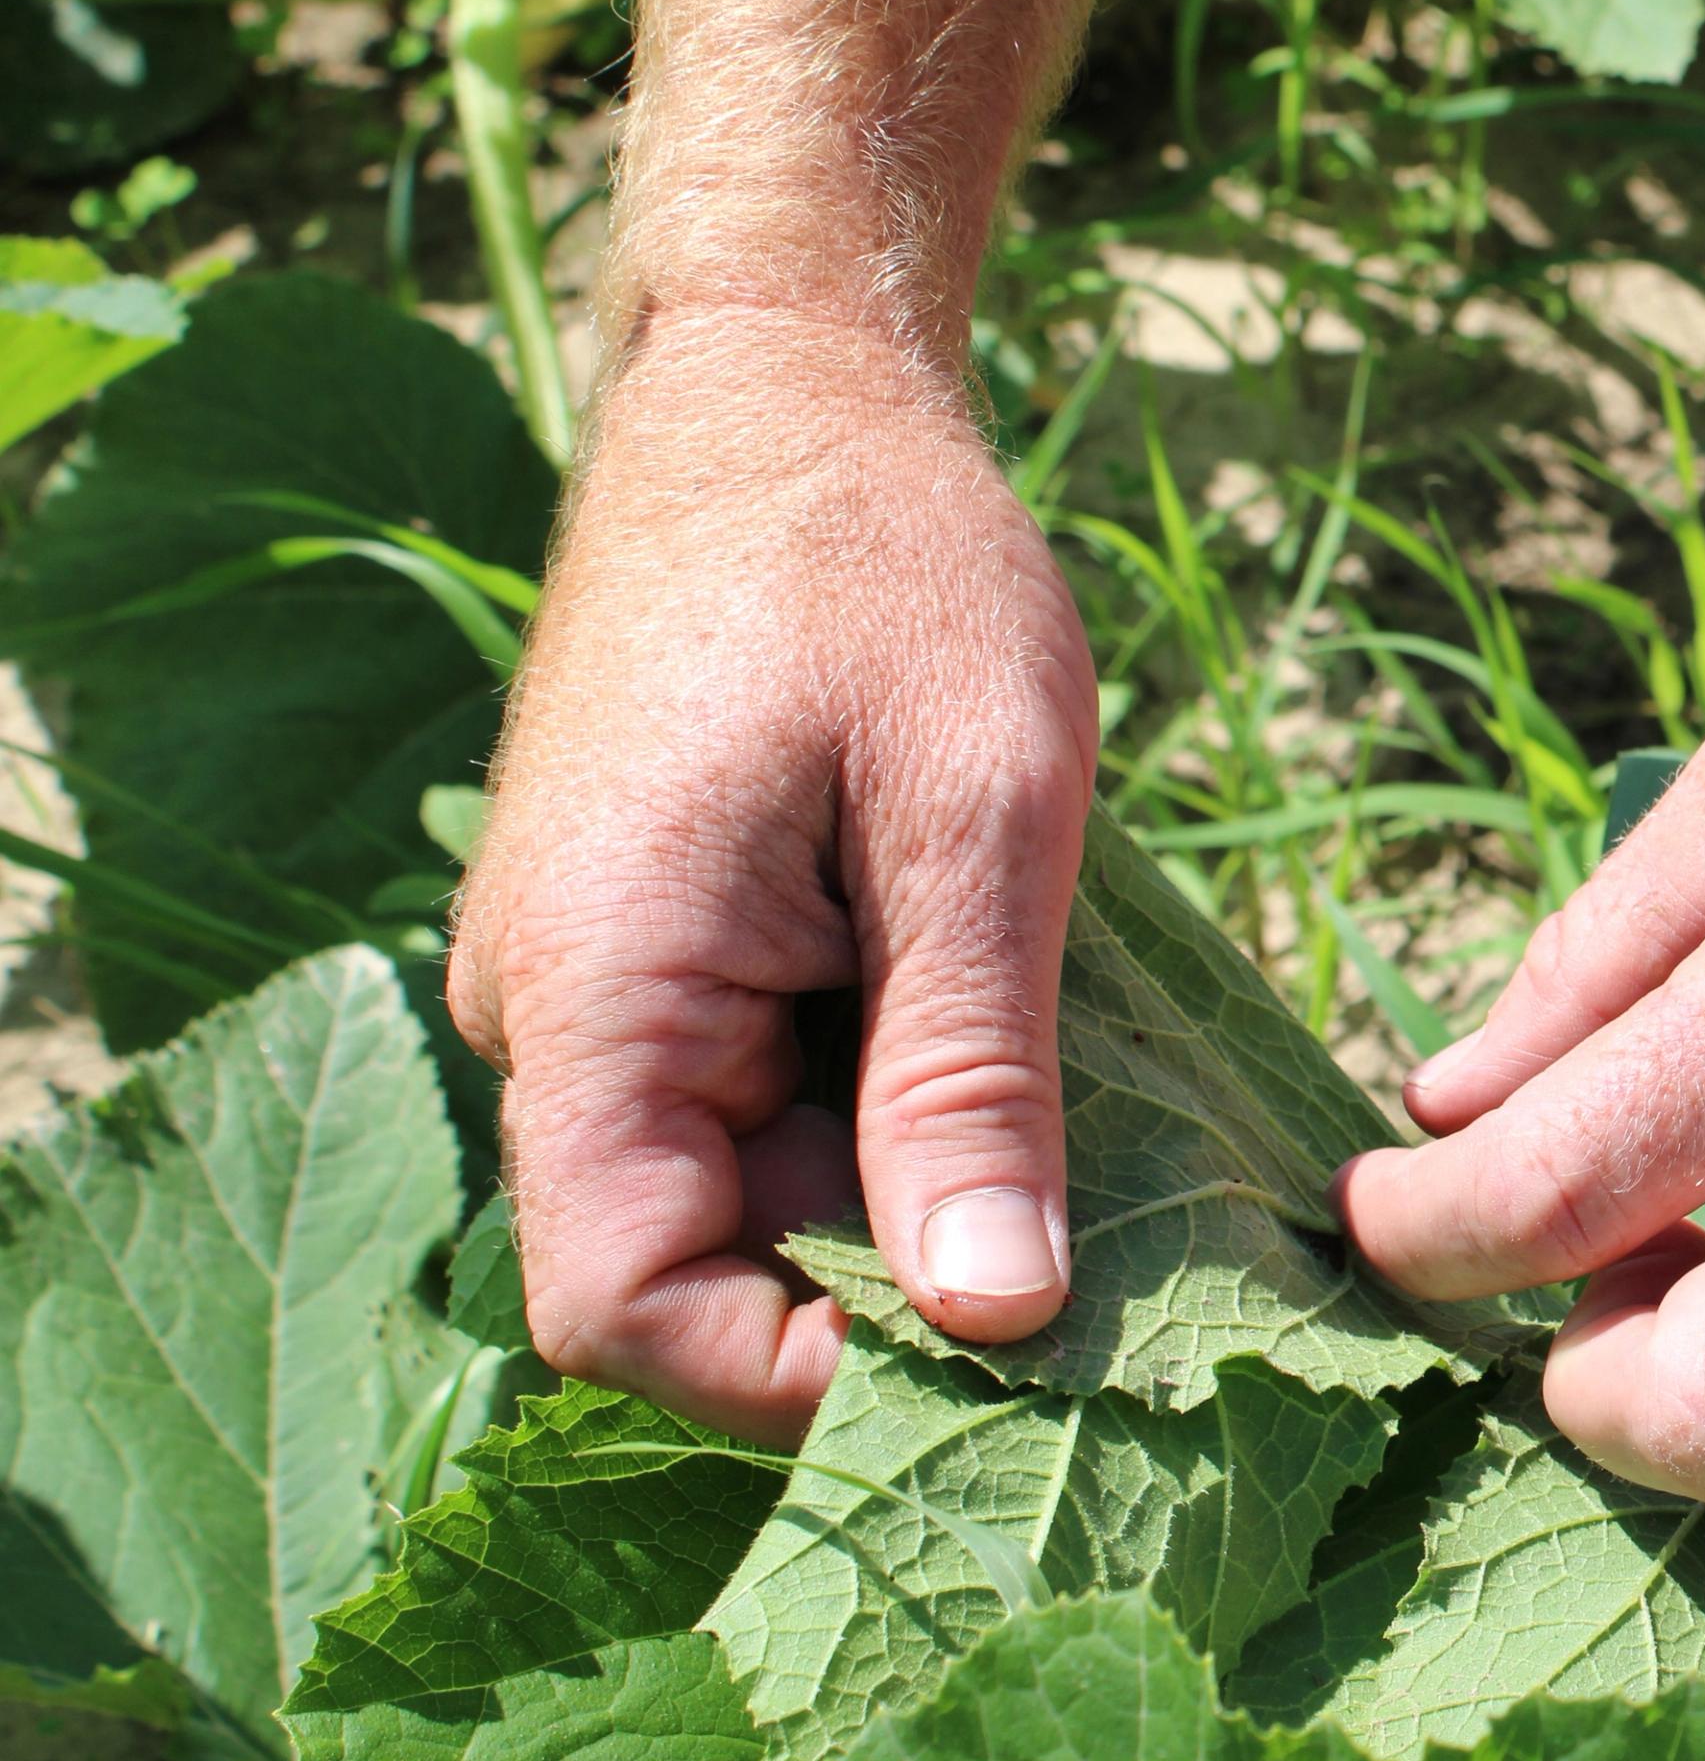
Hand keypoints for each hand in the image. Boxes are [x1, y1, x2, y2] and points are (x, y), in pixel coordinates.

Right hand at [448, 308, 1098, 1449]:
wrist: (790, 389)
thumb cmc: (890, 567)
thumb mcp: (979, 824)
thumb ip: (969, 1076)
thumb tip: (994, 1317)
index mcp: (594, 990)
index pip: (627, 1308)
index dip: (799, 1371)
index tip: (997, 1337)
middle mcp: (551, 1017)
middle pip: (694, 1264)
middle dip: (888, 1274)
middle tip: (1097, 1228)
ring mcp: (595, 988)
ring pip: (743, 1184)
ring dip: (902, 1180)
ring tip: (1069, 1104)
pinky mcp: (657, 956)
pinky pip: (756, 1095)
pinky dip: (884, 1099)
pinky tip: (1005, 1033)